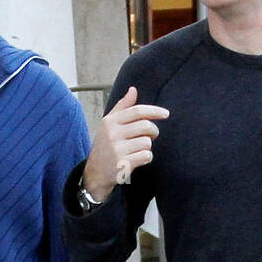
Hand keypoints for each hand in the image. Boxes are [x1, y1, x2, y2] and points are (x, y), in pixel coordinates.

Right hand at [82, 86, 168, 202]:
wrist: (95, 172)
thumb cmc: (105, 146)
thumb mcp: (109, 124)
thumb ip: (122, 106)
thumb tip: (133, 90)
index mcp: (110, 121)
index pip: (137, 111)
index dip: (154, 111)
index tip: (165, 114)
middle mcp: (113, 134)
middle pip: (145, 126)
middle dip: (153, 131)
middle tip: (152, 135)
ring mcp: (117, 149)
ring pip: (147, 142)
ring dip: (147, 146)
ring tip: (138, 149)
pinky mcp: (123, 164)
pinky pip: (146, 156)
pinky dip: (146, 157)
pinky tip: (138, 159)